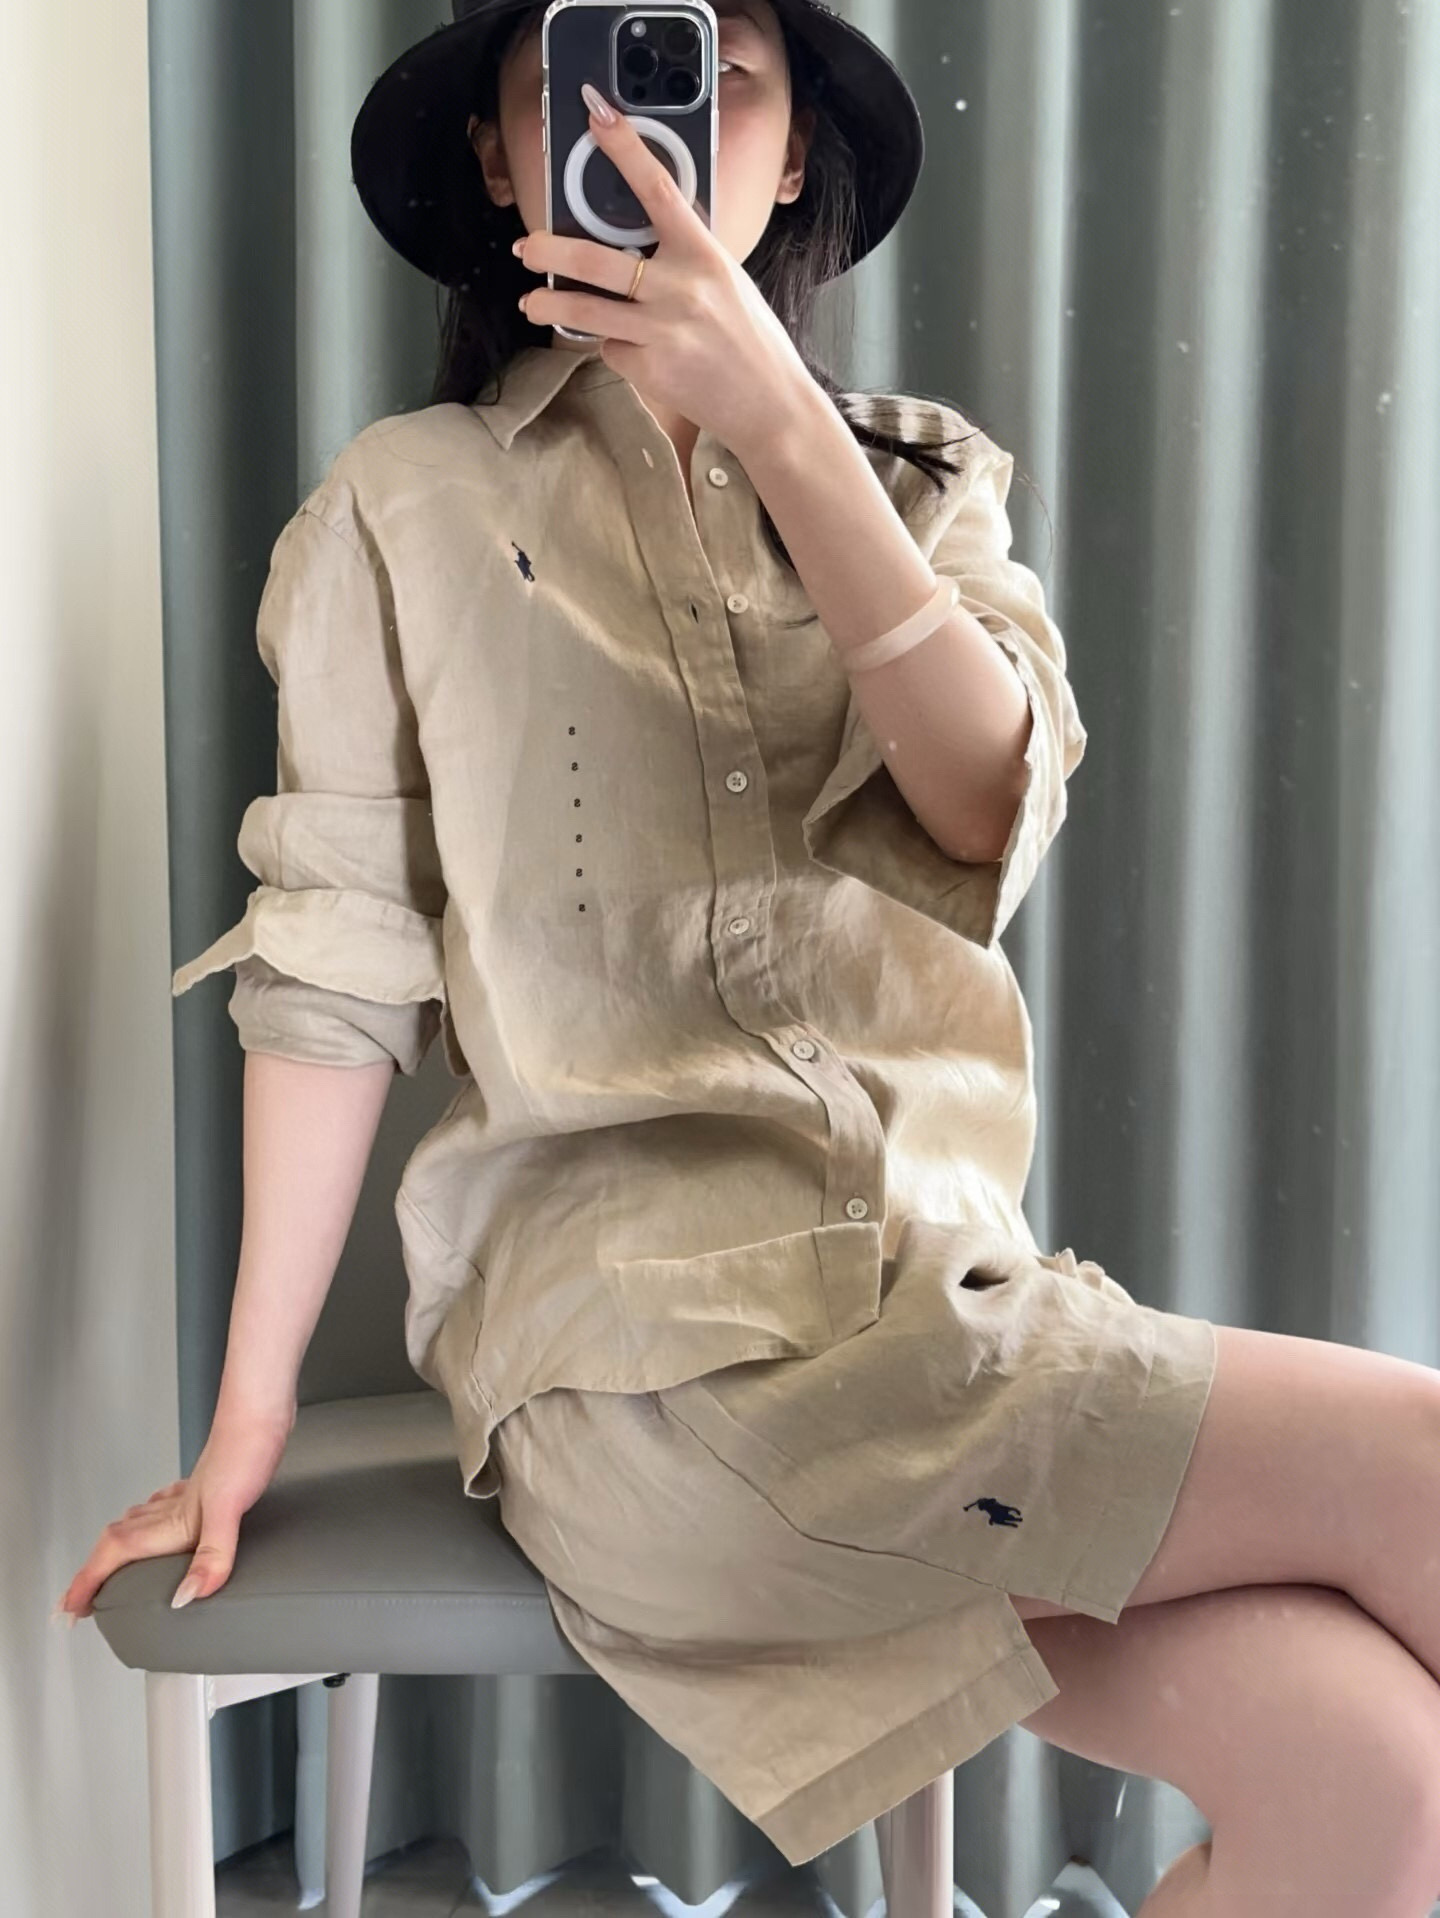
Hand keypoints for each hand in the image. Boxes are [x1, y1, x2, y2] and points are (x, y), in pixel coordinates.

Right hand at [53, 1398, 295, 1623]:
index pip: (115, 1552)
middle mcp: (174, 1507)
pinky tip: (163, 1521)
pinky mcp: (208, 1485)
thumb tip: (184, 1597)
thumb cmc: (246, 1449)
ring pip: (138, 1522)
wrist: (260, 1410)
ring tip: (110, 1568)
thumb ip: (210, 1555)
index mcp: (173, 1518)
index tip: (71, 1608)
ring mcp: (189, 1494)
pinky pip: (166, 1508)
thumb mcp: (231, 1508)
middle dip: (94, 1570)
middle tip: (80, 1597)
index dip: (89, 1581)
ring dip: (117, 1547)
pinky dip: (152, 1521)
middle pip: (117, 1539)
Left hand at [513, 81, 815, 457]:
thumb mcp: (726, 283)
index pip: (658, 190)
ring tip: (532, 302)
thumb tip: (641, 241)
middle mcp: (680, 290)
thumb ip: (685, 259)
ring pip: (586, 310)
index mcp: (704, 256)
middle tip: (526, 246)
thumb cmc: (750, 342)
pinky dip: (616, 349)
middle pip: (597, 260)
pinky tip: (640, 355)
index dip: (625, 149)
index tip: (598, 116)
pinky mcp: (649, 369)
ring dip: (550, 304)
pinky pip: (612, 349)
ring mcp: (661, 332)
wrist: (769, 405)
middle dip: (550, 250)